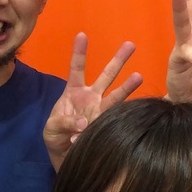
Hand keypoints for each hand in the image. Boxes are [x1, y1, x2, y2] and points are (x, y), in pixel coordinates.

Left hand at [44, 34, 141, 170]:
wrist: (64, 156)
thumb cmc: (55, 137)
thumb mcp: (52, 128)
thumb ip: (65, 123)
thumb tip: (84, 123)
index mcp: (74, 92)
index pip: (77, 68)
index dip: (79, 52)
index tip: (82, 35)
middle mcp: (92, 98)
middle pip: (106, 75)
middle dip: (118, 60)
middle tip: (130, 44)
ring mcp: (101, 111)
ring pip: (117, 95)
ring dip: (128, 86)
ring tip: (139, 76)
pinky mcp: (107, 125)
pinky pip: (117, 119)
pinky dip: (119, 120)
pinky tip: (133, 115)